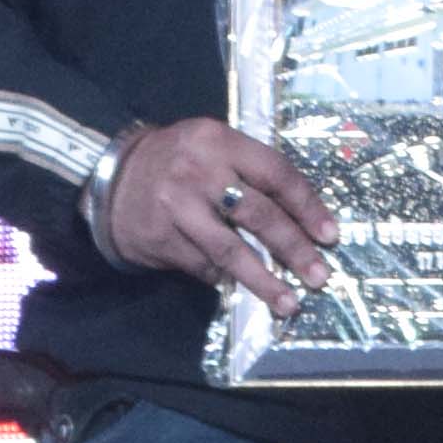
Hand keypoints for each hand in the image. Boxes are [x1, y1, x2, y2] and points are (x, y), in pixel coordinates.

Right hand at [95, 114, 333, 313]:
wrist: (111, 177)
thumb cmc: (177, 161)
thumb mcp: (212, 147)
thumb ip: (250, 172)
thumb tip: (302, 219)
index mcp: (219, 141)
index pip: (276, 173)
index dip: (307, 206)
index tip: (330, 235)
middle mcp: (199, 171)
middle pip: (259, 214)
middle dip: (294, 248)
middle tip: (319, 276)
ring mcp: (177, 206)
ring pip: (231, 249)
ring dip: (264, 279)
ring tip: (289, 302)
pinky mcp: (160, 237)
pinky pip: (203, 265)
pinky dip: (225, 278)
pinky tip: (239, 285)